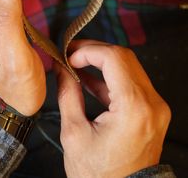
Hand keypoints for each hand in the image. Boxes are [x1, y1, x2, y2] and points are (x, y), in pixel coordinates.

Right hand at [55, 40, 170, 177]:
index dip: (89, 51)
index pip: (114, 58)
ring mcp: (155, 105)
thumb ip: (67, 94)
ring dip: (101, 62)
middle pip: (124, 57)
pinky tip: (88, 78)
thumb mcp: (74, 133)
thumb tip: (61, 69)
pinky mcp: (151, 109)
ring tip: (77, 62)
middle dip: (95, 51)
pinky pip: (130, 82)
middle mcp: (151, 103)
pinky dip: (109, 77)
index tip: (69, 56)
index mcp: (134, 108)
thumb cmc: (99, 175)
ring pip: (128, 66)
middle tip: (72, 53)